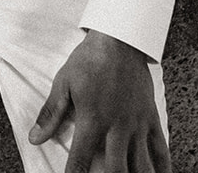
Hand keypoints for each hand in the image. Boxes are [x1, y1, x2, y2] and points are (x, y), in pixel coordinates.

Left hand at [29, 31, 169, 172]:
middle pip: (115, 170)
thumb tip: (35, 138)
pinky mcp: (151, 117)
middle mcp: (117, 127)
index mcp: (92, 120)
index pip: (80, 160)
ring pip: (141, 165)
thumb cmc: (90, 59)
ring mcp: (136, 124)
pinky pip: (161, 149)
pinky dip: (163, 168)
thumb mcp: (64, 82)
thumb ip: (51, 114)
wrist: (120, 38)